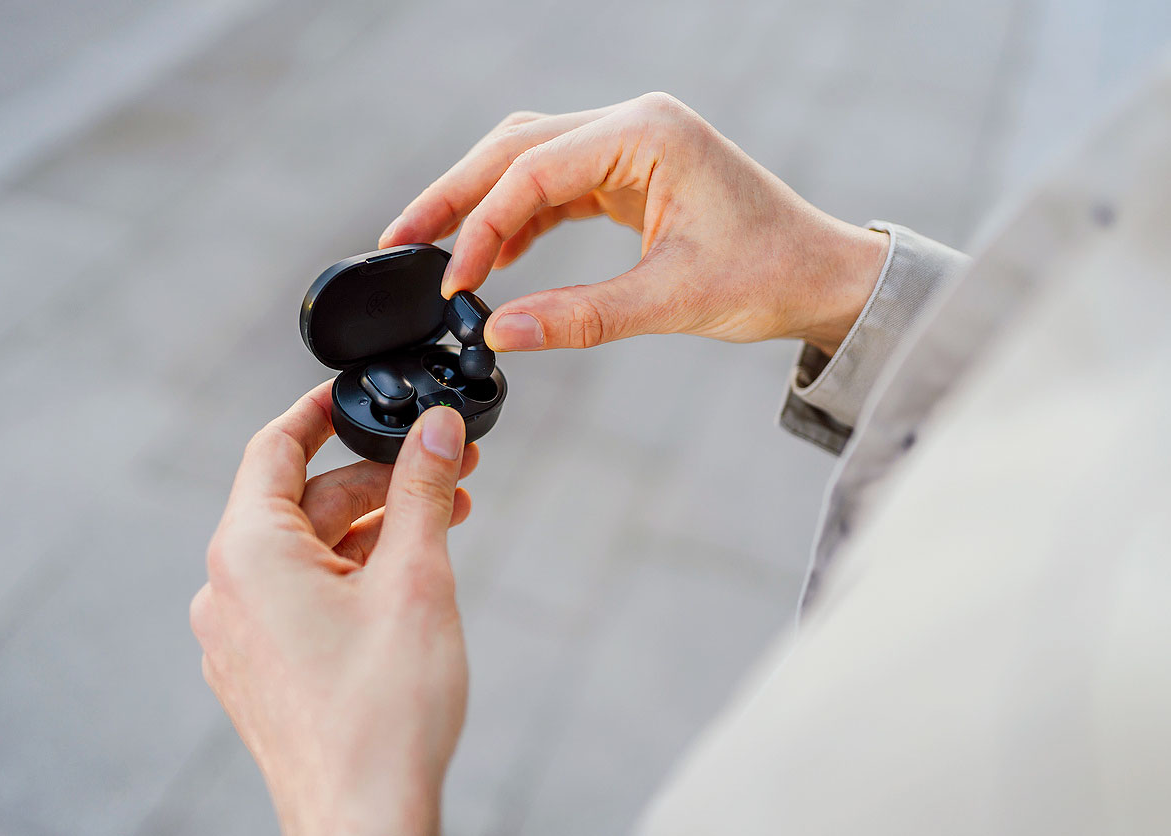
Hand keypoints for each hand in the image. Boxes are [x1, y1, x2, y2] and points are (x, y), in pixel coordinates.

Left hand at [190, 385, 477, 835]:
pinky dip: (351, 574)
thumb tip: (434, 429)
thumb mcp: (415, 580)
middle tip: (446, 469)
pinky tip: (407, 577)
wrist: (365, 821)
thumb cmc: (384, 714)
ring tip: (445, 520)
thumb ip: (421, 492)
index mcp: (248, 554)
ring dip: (373, 529)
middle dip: (378, 481)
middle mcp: (227, 591)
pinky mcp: (260, 671)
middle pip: (304, 502)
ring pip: (308, 552)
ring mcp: (239, 637)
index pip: (273, 447)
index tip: (357, 393)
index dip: (319, 411)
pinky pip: (301, 597)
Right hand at [379, 92, 887, 356]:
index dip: (481, 226)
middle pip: (516, 148)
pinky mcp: (630, 172)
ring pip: (529, 162)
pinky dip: (520, 219)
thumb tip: (498, 334)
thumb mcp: (672, 300)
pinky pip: (556, 185)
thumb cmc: (770, 275)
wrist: (822, 275)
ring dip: (480, 205)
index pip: (535, 171)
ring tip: (432, 250)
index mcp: (647, 134)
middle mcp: (632, 124)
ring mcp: (629, 144)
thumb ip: (581, 316)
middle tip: (400, 241)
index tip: (451, 282)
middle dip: (455, 196)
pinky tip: (494, 257)